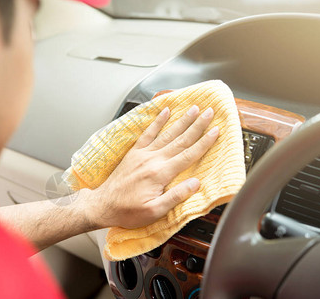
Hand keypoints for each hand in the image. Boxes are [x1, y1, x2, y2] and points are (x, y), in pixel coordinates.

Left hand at [86, 105, 218, 228]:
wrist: (103, 205)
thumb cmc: (128, 211)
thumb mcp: (155, 211)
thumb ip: (176, 196)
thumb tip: (196, 183)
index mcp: (160, 173)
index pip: (188, 155)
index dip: (204, 142)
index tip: (216, 131)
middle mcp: (152, 160)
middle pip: (181, 140)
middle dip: (197, 125)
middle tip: (210, 112)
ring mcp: (143, 154)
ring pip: (167, 133)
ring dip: (182, 120)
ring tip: (194, 108)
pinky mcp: (134, 153)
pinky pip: (148, 133)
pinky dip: (157, 121)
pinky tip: (165, 111)